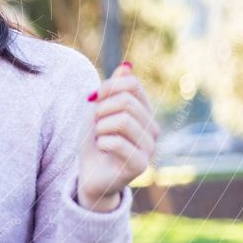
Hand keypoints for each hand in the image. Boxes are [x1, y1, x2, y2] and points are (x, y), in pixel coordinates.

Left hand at [77, 62, 159, 211]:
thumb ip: (113, 90)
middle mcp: (152, 129)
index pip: (132, 85)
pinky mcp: (140, 165)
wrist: (89, 173)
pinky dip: (101, 142)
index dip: (108, 87)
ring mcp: (149, 148)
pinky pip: (117, 142)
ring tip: (99, 136)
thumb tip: (126, 68)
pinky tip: (101, 148)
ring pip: (123, 120)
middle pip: (127, 102)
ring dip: (101, 127)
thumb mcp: (99, 111)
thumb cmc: (95, 141)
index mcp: (144, 112)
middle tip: (95, 123)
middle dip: (102, 109)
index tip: (93, 97)